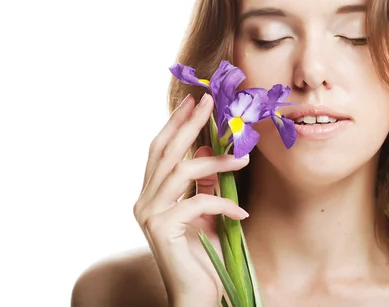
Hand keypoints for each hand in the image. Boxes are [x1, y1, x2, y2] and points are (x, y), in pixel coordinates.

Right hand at [133, 93, 249, 305]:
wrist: (198, 294)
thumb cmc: (204, 253)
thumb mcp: (207, 210)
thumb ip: (204, 182)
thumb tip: (208, 147)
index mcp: (152, 193)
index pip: (160, 149)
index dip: (176, 123)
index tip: (194, 100)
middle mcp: (144, 201)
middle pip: (165, 151)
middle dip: (188, 124)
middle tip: (208, 102)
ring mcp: (149, 215)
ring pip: (181, 170)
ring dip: (216, 161)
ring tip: (244, 160)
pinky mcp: (161, 229)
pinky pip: (196, 202)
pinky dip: (222, 203)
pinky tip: (242, 212)